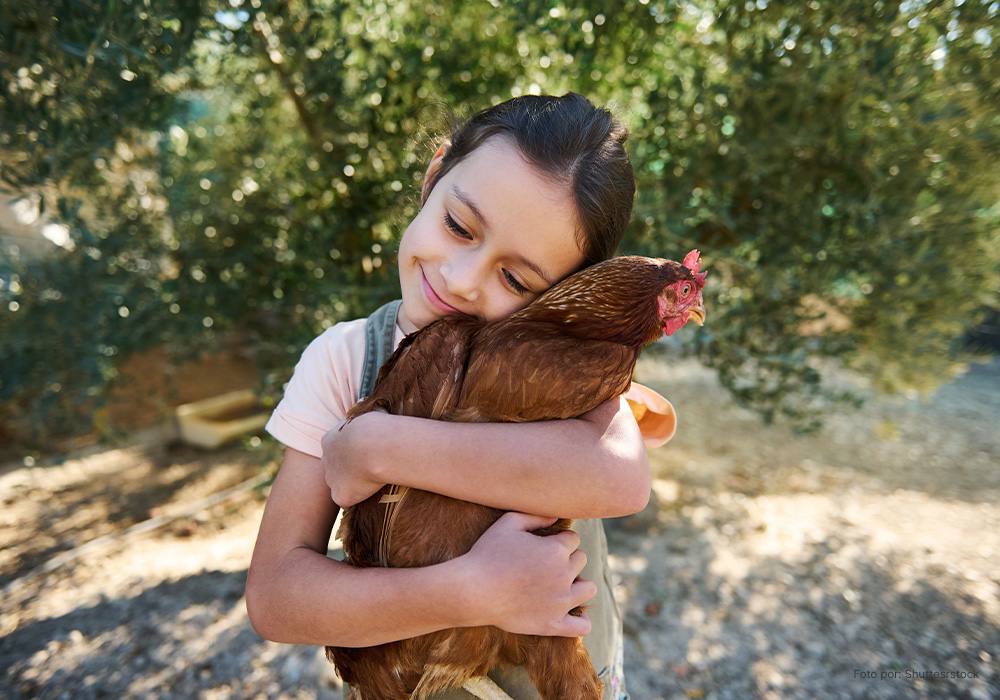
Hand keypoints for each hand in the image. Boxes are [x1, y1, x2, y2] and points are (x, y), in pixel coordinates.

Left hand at [319, 412, 386, 507]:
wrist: (376, 445)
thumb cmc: (377, 426)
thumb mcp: (370, 412)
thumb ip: (368, 417)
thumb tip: (378, 410)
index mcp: (329, 440)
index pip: (338, 449)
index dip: (354, 452)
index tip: (369, 452)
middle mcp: (326, 460)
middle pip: (337, 468)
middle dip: (351, 469)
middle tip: (373, 466)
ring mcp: (331, 479)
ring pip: (342, 485)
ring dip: (356, 484)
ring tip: (377, 479)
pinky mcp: (340, 495)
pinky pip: (348, 501)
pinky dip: (359, 499)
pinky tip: (374, 493)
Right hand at [456, 512, 595, 636]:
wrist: (472, 591)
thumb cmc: (487, 554)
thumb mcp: (508, 523)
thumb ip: (536, 516)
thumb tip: (557, 517)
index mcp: (556, 550)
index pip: (573, 539)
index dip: (559, 539)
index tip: (544, 544)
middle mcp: (564, 575)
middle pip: (581, 560)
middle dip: (567, 558)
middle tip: (545, 563)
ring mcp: (560, 602)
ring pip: (588, 589)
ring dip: (578, 583)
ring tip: (561, 584)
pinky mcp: (552, 624)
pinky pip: (582, 626)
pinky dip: (581, 620)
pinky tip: (569, 612)